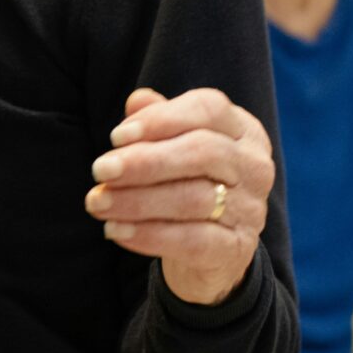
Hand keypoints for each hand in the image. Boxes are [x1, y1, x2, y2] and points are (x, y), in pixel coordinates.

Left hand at [84, 87, 273, 304]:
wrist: (209, 252)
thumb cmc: (184, 183)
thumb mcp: (172, 148)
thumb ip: (157, 122)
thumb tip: (136, 101)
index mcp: (242, 130)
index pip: (208, 110)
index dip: (160, 119)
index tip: (116, 137)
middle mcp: (254, 166)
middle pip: (203, 152)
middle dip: (145, 161)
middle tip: (100, 170)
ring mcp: (252, 209)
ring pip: (194, 199)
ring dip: (137, 200)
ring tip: (97, 203)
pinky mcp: (238, 248)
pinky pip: (193, 241)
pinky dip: (149, 235)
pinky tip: (116, 231)